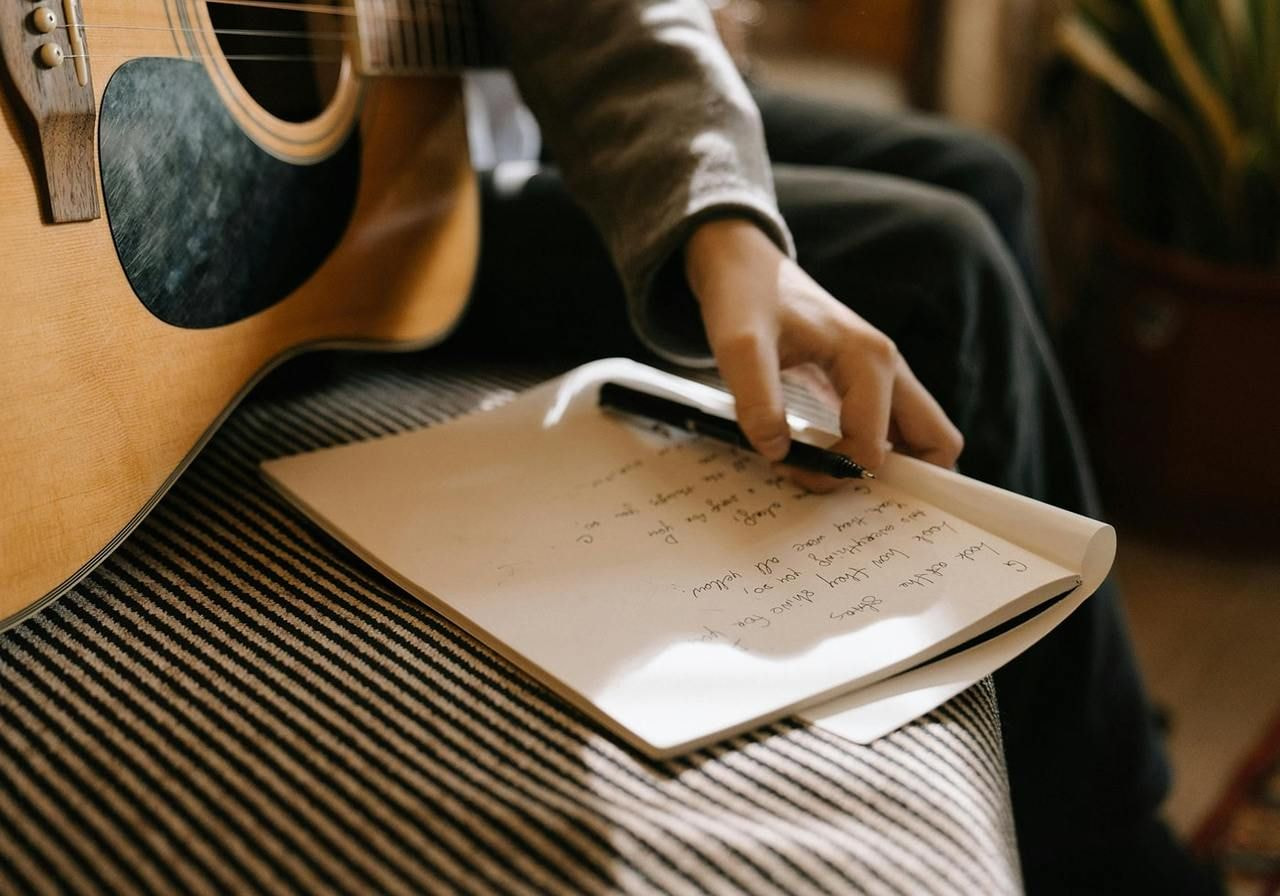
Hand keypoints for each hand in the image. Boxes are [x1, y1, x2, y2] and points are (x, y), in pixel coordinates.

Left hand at [684, 218, 962, 490]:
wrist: (743, 263)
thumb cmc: (745, 297)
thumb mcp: (738, 344)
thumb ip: (756, 398)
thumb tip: (778, 451)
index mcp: (869, 358)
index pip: (874, 445)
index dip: (833, 470)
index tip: (789, 466)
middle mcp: (889, 366)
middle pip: (936, 441)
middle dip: (895, 480)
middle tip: (836, 487)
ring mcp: (885, 374)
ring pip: (919, 438)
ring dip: (886, 469)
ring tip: (827, 474)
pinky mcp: (869, 382)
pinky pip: (893, 429)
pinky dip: (874, 453)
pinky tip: (830, 459)